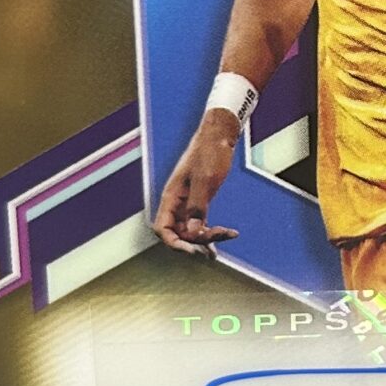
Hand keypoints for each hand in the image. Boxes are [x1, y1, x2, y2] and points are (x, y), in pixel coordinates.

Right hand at [153, 115, 240, 254]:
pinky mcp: (198, 200)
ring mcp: (186, 202)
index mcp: (171, 196)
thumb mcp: (205, 180)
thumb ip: (197, 206)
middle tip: (214, 245)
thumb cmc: (209, 152)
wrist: (219, 135)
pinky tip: (223, 236)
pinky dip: (209, 231)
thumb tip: (194, 231)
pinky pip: (199, 222)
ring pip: (190, 230)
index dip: (174, 243)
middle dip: (195, 242)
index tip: (192, 250)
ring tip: (219, 248)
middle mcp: (176, 202)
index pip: (162, 229)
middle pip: (178, 233)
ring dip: (203, 240)